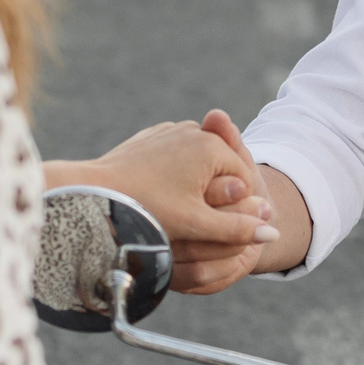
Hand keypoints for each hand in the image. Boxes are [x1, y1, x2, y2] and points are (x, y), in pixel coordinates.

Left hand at [43, 112, 273, 293]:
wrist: (92, 192)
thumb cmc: (146, 209)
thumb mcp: (197, 224)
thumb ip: (237, 228)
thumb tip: (272, 233)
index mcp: (211, 147)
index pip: (243, 181)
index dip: (237, 209)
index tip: (217, 228)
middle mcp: (194, 132)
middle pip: (220, 171)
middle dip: (214, 198)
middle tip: (193, 225)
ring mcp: (171, 131)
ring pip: (197, 165)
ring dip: (194, 188)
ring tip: (173, 212)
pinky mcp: (152, 137)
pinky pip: (175, 160)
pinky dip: (174, 178)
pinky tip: (157, 198)